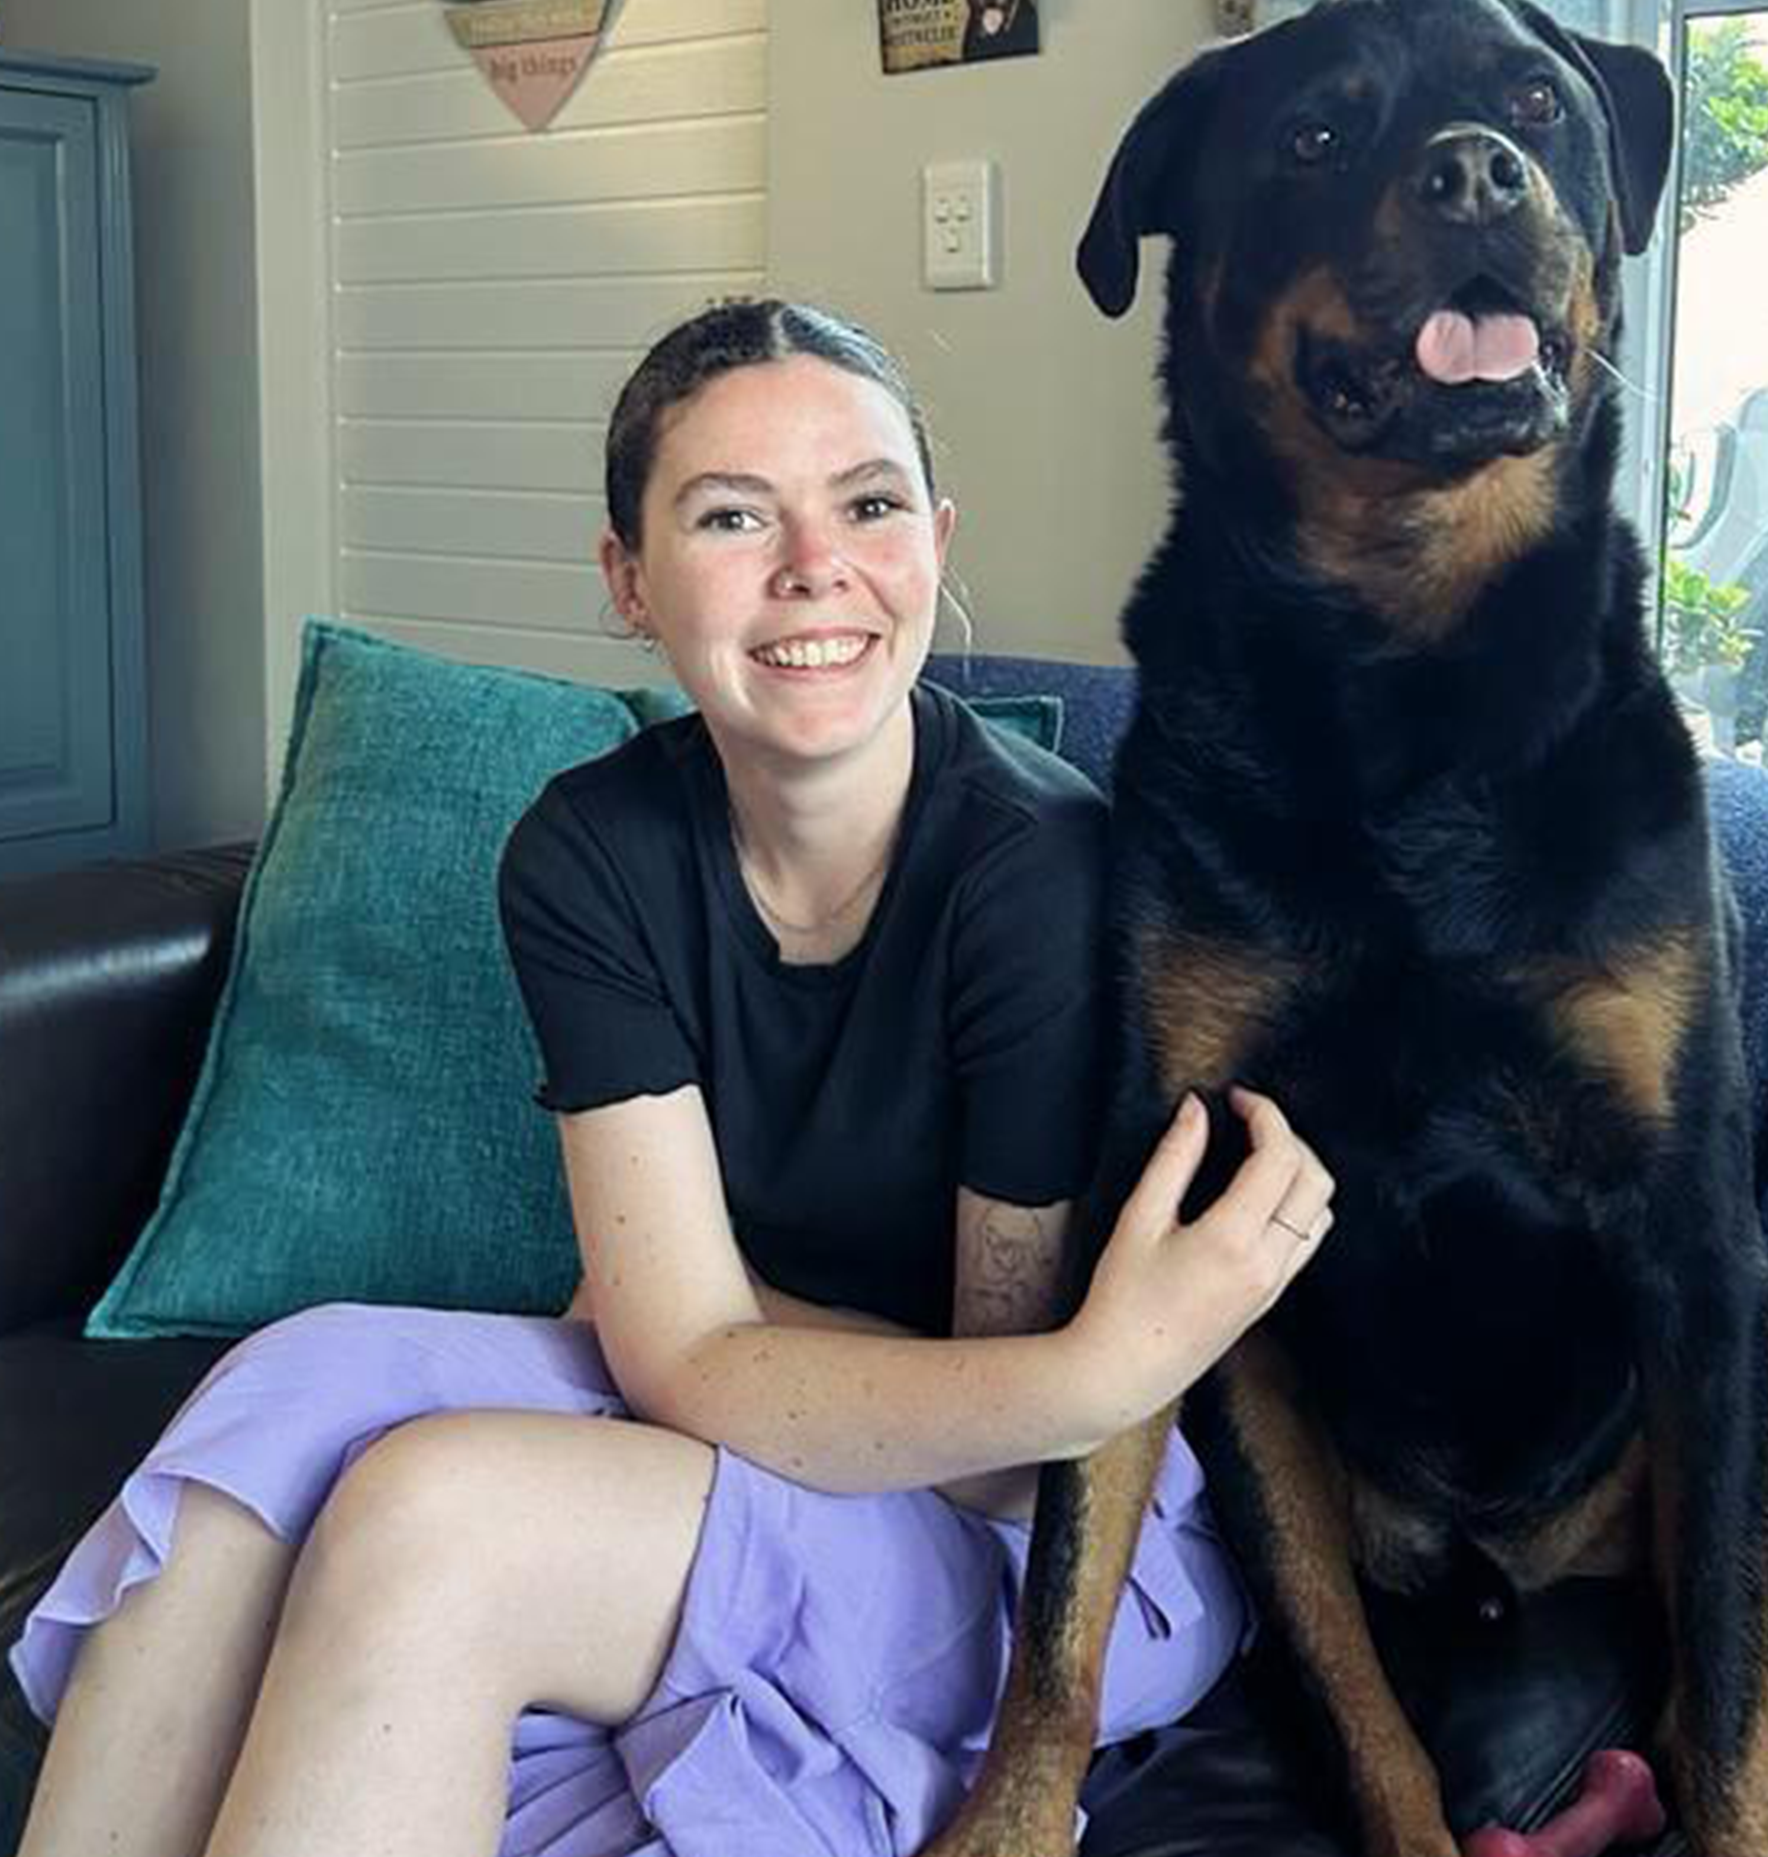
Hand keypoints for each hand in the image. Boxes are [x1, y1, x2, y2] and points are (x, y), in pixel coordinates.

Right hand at [1069, 1088, 1333, 1428]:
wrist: (1126, 1370)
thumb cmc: (1122, 1298)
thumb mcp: (1139, 1219)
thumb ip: (1173, 1158)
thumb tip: (1197, 1109)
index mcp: (1233, 1239)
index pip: (1278, 1158)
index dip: (1265, 1115)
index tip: (1236, 1099)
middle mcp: (1267, 1263)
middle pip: (1315, 1179)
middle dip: (1288, 1137)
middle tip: (1247, 1121)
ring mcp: (1275, 1283)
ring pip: (1321, 1211)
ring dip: (1300, 1172)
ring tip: (1255, 1154)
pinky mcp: (1272, 1297)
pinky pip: (1309, 1240)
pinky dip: (1298, 1205)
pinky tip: (1258, 1197)